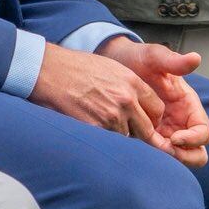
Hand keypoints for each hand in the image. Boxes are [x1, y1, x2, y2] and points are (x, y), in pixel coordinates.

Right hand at [32, 41, 166, 147]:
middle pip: (147, 129)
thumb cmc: (77, 67)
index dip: (153, 118)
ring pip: (127, 137)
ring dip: (120, 136)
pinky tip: (94, 127)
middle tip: (132, 132)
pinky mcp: (95, 128)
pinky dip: (104, 139)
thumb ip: (130, 86)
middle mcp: (126, 100)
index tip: (147, 122)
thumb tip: (140, 103)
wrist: (51, 71)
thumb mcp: (112, 68)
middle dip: (142, 133)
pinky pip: (109, 141)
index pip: (157, 109)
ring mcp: (111, 116)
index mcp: (133, 83)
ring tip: (105, 124)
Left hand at [103, 39, 208, 167]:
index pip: (203, 132)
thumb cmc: (138, 59)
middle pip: (197, 152)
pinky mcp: (149, 137)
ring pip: (178, 157)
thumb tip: (196, 58)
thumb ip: (174, 61)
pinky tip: (136, 148)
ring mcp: (166, 131)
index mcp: (188, 105)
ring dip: (169, 159)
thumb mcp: (154, 57)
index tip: (175, 137)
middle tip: (165, 150)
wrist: (115, 64)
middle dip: (186, 156)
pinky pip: (157, 154)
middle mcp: (181, 121)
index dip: (194, 139)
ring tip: (150, 150)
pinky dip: (152, 157)